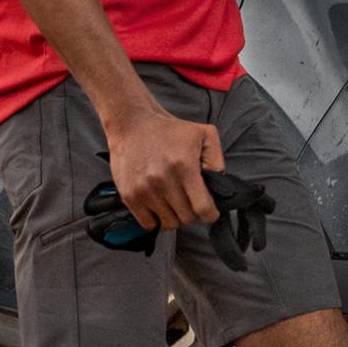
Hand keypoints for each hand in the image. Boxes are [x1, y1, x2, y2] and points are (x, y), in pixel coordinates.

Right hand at [103, 102, 223, 232]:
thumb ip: (217, 159)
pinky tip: (157, 205)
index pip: (203, 209)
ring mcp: (145, 190)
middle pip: (186, 218)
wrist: (132, 123)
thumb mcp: (203, 134)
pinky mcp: (129, 195)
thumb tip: (218, 183)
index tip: (209, 212)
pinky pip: (148, 224)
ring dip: (173, 216)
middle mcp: (164, 180)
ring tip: (172, 201)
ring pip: (168, 223)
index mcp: (184, 166)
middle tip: (188, 200)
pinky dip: (155, 219)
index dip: (210, 214)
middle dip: (191, 212)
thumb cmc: (169, 130)